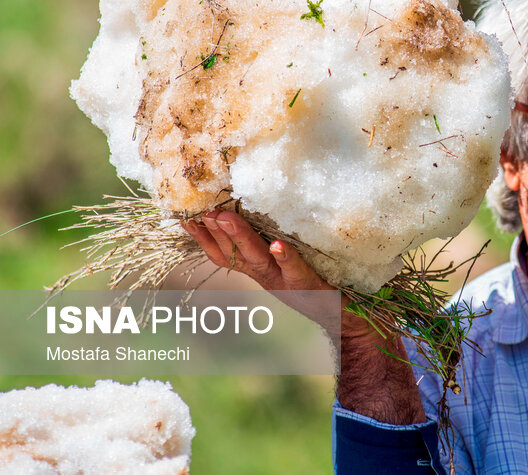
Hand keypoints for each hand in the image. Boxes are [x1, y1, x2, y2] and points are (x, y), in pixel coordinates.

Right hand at [183, 210, 329, 290]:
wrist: (340, 315)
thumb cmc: (311, 284)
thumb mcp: (283, 265)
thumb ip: (266, 245)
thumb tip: (247, 214)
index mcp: (258, 269)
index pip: (223, 253)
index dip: (204, 238)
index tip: (187, 219)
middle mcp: (266, 275)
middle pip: (236, 253)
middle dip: (217, 232)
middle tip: (204, 211)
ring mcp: (285, 279)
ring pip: (259, 258)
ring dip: (241, 237)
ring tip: (227, 218)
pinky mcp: (308, 283)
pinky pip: (295, 268)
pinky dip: (286, 257)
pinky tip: (278, 245)